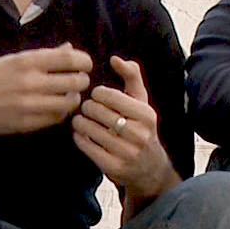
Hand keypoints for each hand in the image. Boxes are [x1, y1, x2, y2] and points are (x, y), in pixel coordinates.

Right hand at [0, 44, 92, 138]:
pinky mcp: (27, 123)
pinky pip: (56, 118)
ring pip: (70, 102)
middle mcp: (31, 82)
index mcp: (27, 61)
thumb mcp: (12, 59)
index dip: (84, 61)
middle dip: (82, 80)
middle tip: (78, 80)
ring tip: (67, 95)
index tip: (84, 63)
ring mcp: (30, 105)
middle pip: (76, 81)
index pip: (70, 58)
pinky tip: (54, 107)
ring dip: (73, 98)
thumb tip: (69, 48)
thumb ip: (43, 56)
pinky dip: (61, 112)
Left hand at [73, 56, 176, 200]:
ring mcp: (126, 152)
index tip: (97, 97)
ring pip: (89, 129)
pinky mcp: (114, 167)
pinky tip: (81, 134)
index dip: (97, 94)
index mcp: (145, 114)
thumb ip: (131, 76)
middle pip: (97, 111)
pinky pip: (87, 146)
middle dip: (87, 107)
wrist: (150, 169)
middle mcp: (138, 133)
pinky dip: (79, 138)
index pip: (109, 95)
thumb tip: (114, 59)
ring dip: (79, 122)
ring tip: (80, 120)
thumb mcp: (142, 102)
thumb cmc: (141, 127)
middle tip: (86, 109)